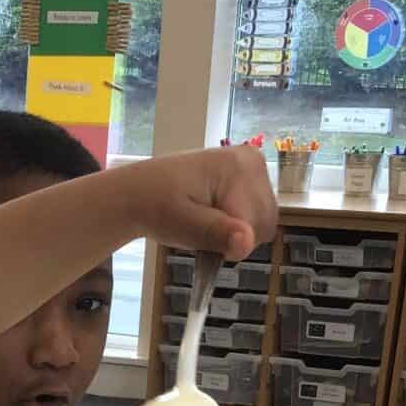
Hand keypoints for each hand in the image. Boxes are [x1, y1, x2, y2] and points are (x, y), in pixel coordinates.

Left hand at [120, 147, 277, 261]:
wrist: (140, 191)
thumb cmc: (156, 207)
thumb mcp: (183, 226)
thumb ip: (217, 233)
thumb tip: (247, 241)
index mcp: (240, 168)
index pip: (256, 227)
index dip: (232, 244)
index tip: (203, 239)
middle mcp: (253, 160)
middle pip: (265, 223)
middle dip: (236, 237)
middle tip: (202, 229)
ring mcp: (253, 165)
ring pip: (263, 221)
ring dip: (237, 231)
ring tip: (206, 221)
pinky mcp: (250, 173)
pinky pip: (257, 212)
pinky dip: (238, 222)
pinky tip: (214, 214)